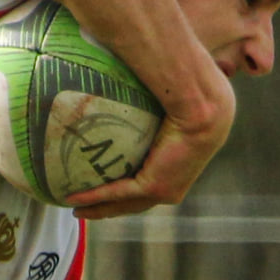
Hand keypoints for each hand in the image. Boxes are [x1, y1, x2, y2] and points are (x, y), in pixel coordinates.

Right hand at [66, 90, 233, 221]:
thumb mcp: (164, 96)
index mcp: (180, 163)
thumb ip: (148, 95)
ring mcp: (166, 188)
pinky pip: (118, 194)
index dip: (130, 186)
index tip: (107, 185)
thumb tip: (127, 69)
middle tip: (85, 208)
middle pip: (136, 201)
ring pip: (126, 204)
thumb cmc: (191, 91)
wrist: (205, 104)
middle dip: (110, 207)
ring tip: (76, 211)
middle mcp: (175, 182)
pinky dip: (95, 197)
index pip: (151, 180)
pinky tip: (74, 198)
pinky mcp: (155, 187)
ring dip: (99, 209)